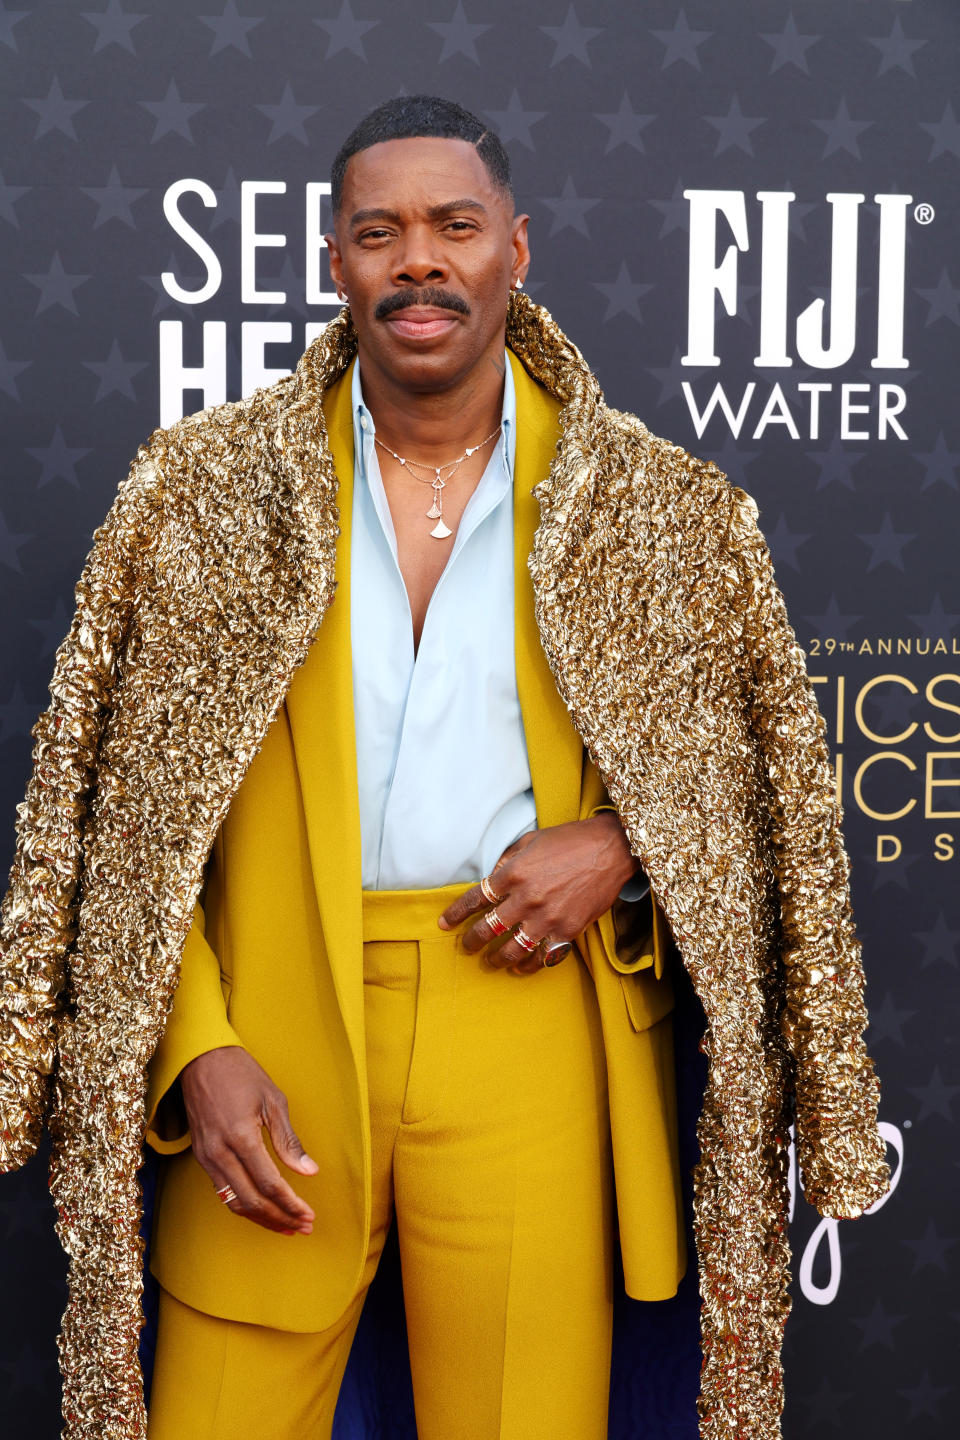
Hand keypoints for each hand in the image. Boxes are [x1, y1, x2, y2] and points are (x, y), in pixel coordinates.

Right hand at [179, 1046, 317, 1235]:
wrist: (201, 1059)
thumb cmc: (241, 1074)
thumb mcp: (273, 1100)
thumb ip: (289, 1141)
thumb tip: (310, 1172)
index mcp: (241, 1137)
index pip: (269, 1184)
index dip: (291, 1204)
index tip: (309, 1216)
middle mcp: (220, 1153)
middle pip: (251, 1201)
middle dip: (279, 1218)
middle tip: (303, 1226)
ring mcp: (206, 1157)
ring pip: (234, 1203)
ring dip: (261, 1218)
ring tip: (286, 1226)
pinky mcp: (200, 1157)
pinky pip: (223, 1192)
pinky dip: (244, 1205)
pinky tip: (262, 1208)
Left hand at [438, 813, 640, 975]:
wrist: (610, 850)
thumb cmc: (570, 840)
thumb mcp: (531, 840)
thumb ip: (508, 860)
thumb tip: (493, 876)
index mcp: (513, 873)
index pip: (475, 898)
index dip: (456, 913)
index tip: (445, 923)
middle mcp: (525, 898)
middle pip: (487, 928)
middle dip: (472, 941)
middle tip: (467, 947)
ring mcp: (546, 918)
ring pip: (511, 949)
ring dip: (496, 958)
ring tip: (491, 961)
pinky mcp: (567, 931)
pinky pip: (541, 956)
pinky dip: (528, 965)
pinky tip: (520, 967)